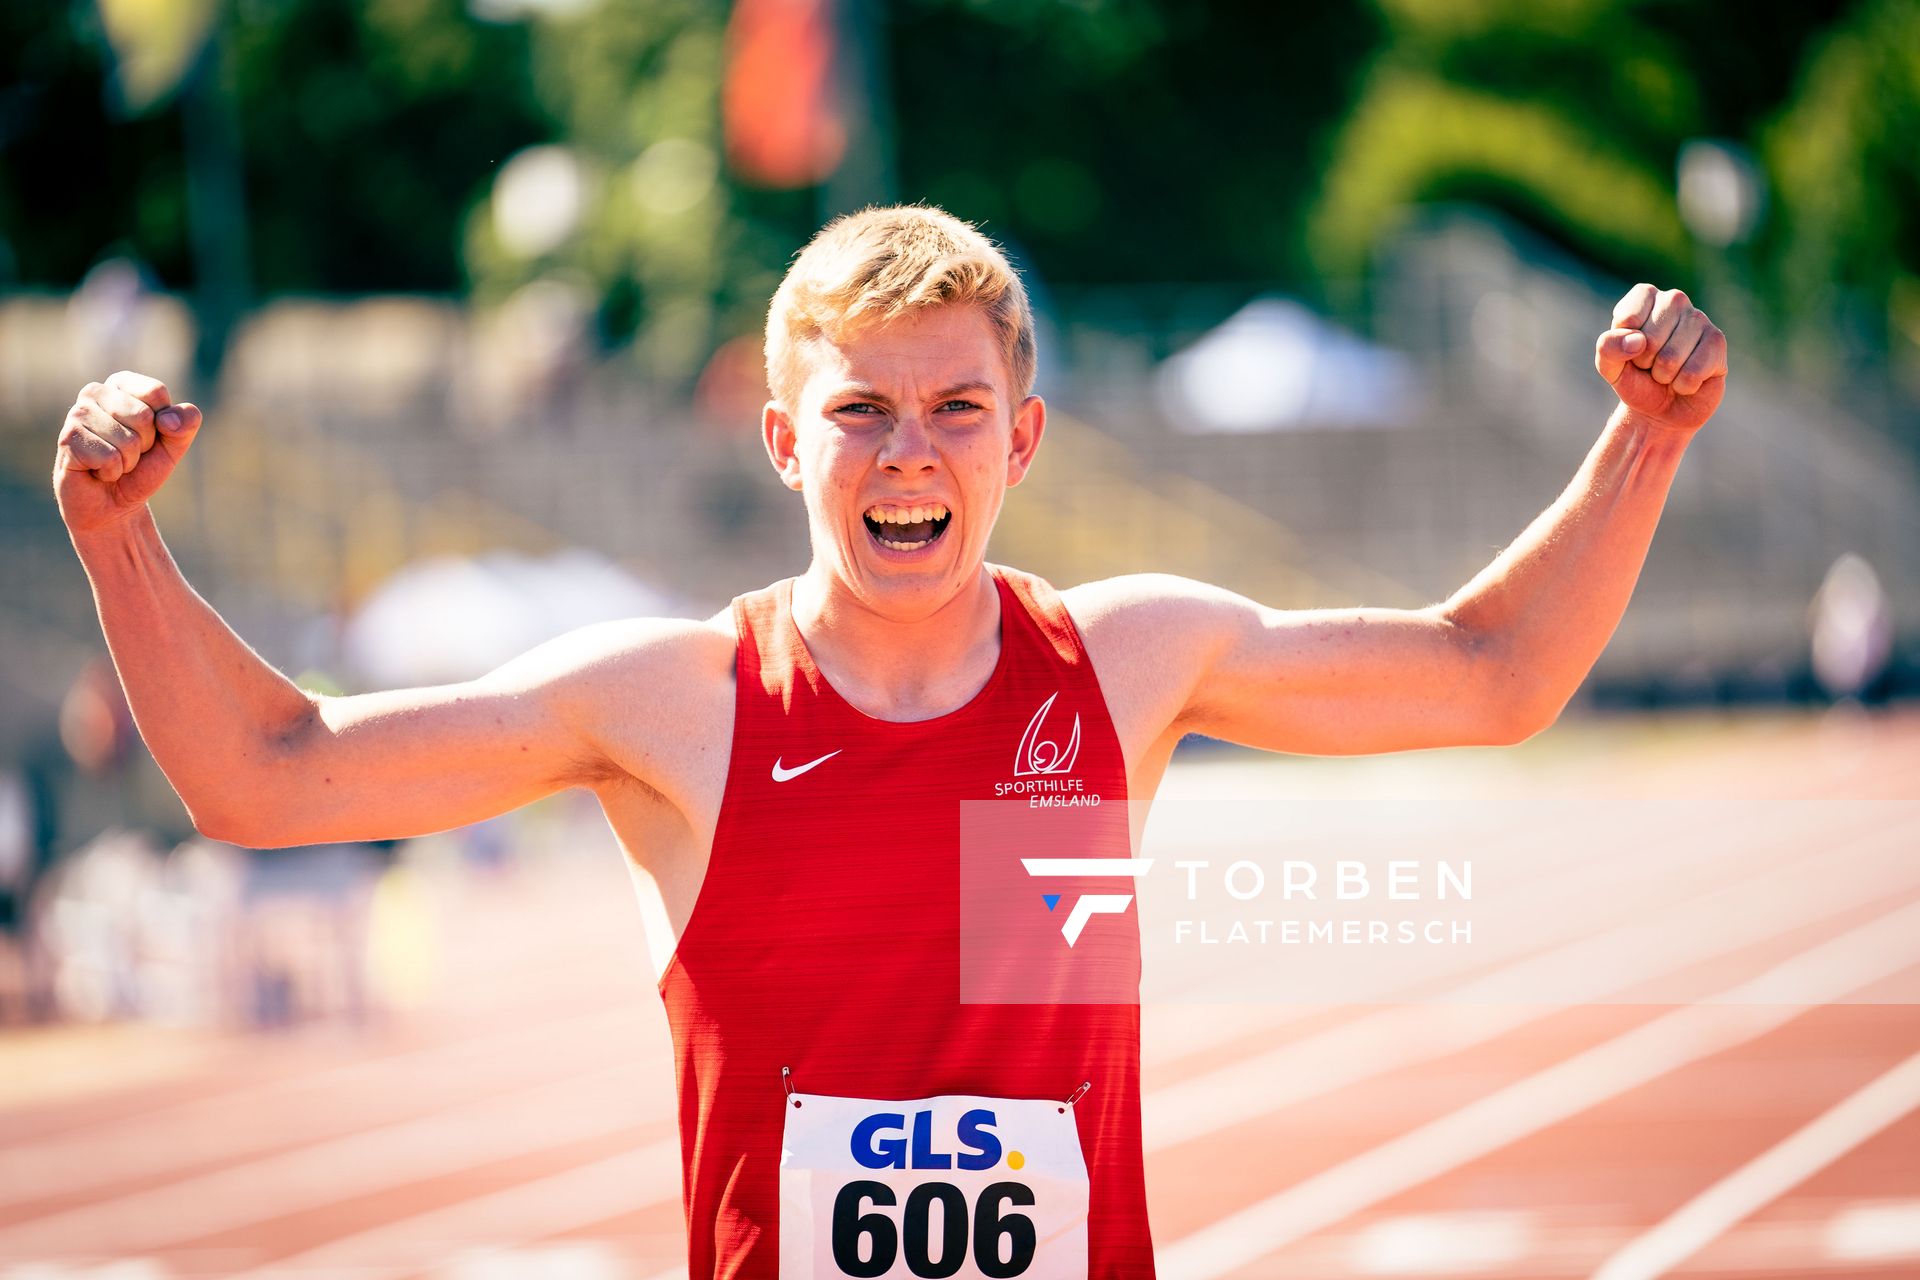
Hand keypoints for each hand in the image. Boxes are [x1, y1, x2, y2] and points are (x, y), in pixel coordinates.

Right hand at [53, 371, 202, 535]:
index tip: (149, 436)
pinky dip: (112, 472)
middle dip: (144, 444)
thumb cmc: (141, 469)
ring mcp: (77, 414)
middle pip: (143, 416)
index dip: (164, 423)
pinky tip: (98, 471)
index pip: (156, 392)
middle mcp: (95, 392)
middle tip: (129, 454)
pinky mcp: (67, 439)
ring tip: (113, 463)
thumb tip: (169, 420)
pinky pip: (109, 458)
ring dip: (128, 461)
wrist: (113, 504)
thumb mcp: (174, 446)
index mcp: (121, 384)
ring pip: (127, 439)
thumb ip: (186, 424)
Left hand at [1594, 284, 1727, 433]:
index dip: (1623, 346)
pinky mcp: (1717, 341)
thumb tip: (1638, 341)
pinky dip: (1684, 385)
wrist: (1663, 408)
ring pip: (1671, 357)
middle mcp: (1674, 300)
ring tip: (1668, 372)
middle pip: (1650, 339)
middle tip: (1651, 365)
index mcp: (1645, 297)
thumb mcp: (1610, 366)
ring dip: (1664, 376)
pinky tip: (1687, 380)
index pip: (1628, 318)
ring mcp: (1699, 318)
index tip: (1630, 350)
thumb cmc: (1635, 379)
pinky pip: (1693, 372)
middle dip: (1645, 362)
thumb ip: (1608, 348)